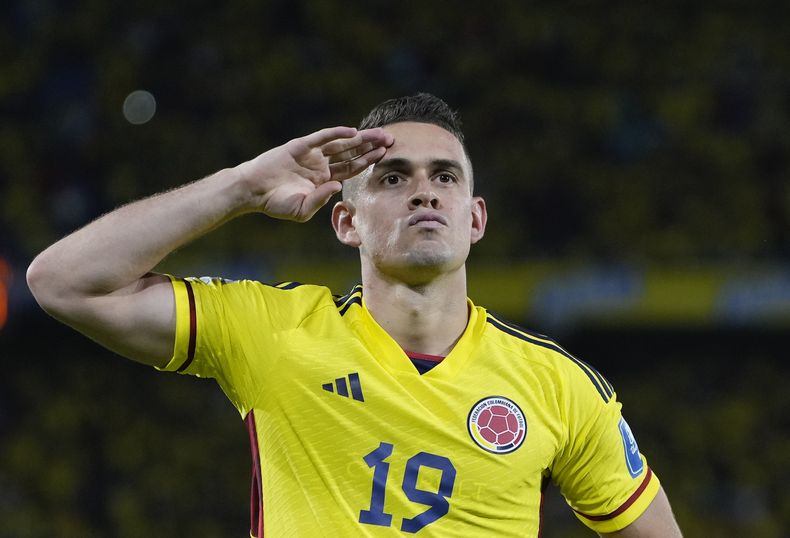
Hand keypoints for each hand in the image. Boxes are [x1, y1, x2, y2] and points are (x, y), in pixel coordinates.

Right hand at [237, 126, 392, 221]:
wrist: (253, 191)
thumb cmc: (276, 204)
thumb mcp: (302, 209)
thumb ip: (321, 199)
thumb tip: (338, 186)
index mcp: (324, 180)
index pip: (351, 169)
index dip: (368, 161)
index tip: (385, 155)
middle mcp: (321, 164)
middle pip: (351, 153)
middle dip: (370, 146)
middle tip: (390, 139)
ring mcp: (311, 154)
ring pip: (341, 143)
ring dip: (360, 138)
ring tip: (379, 133)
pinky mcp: (300, 146)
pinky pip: (322, 137)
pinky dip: (336, 133)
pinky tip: (352, 131)